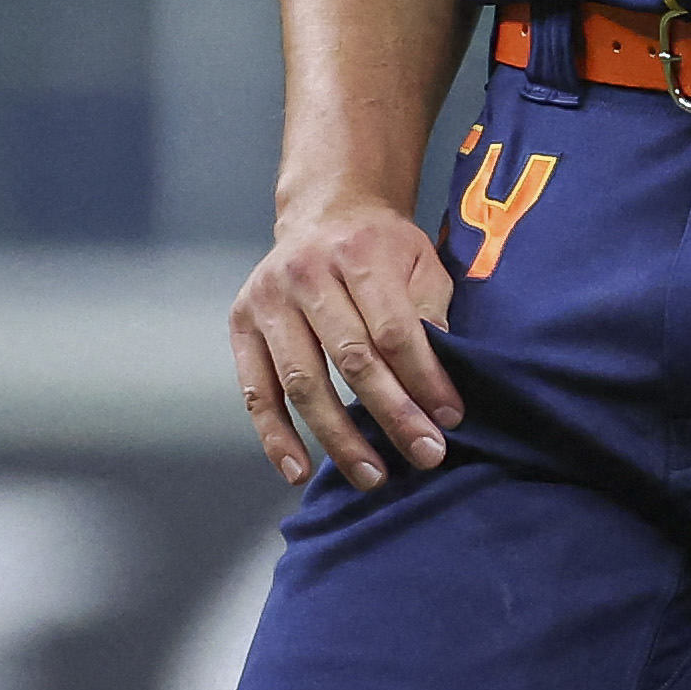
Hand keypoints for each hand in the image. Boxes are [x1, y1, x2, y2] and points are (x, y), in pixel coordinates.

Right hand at [231, 189, 464, 489]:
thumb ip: (431, 311)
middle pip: (351, 358)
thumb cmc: (381, 246)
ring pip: (302, 382)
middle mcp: (305, 273)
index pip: (392, 329)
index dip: (423, 379)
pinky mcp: (241, 325)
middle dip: (392, 414)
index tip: (449, 419)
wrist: (324, 213)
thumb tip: (439, 381)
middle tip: (425, 456)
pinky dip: (275, 437)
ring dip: (337, 438)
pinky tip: (299, 471)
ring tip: (372, 476)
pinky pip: (255, 392)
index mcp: (357, 253)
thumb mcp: (420, 261)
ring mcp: (267, 300)